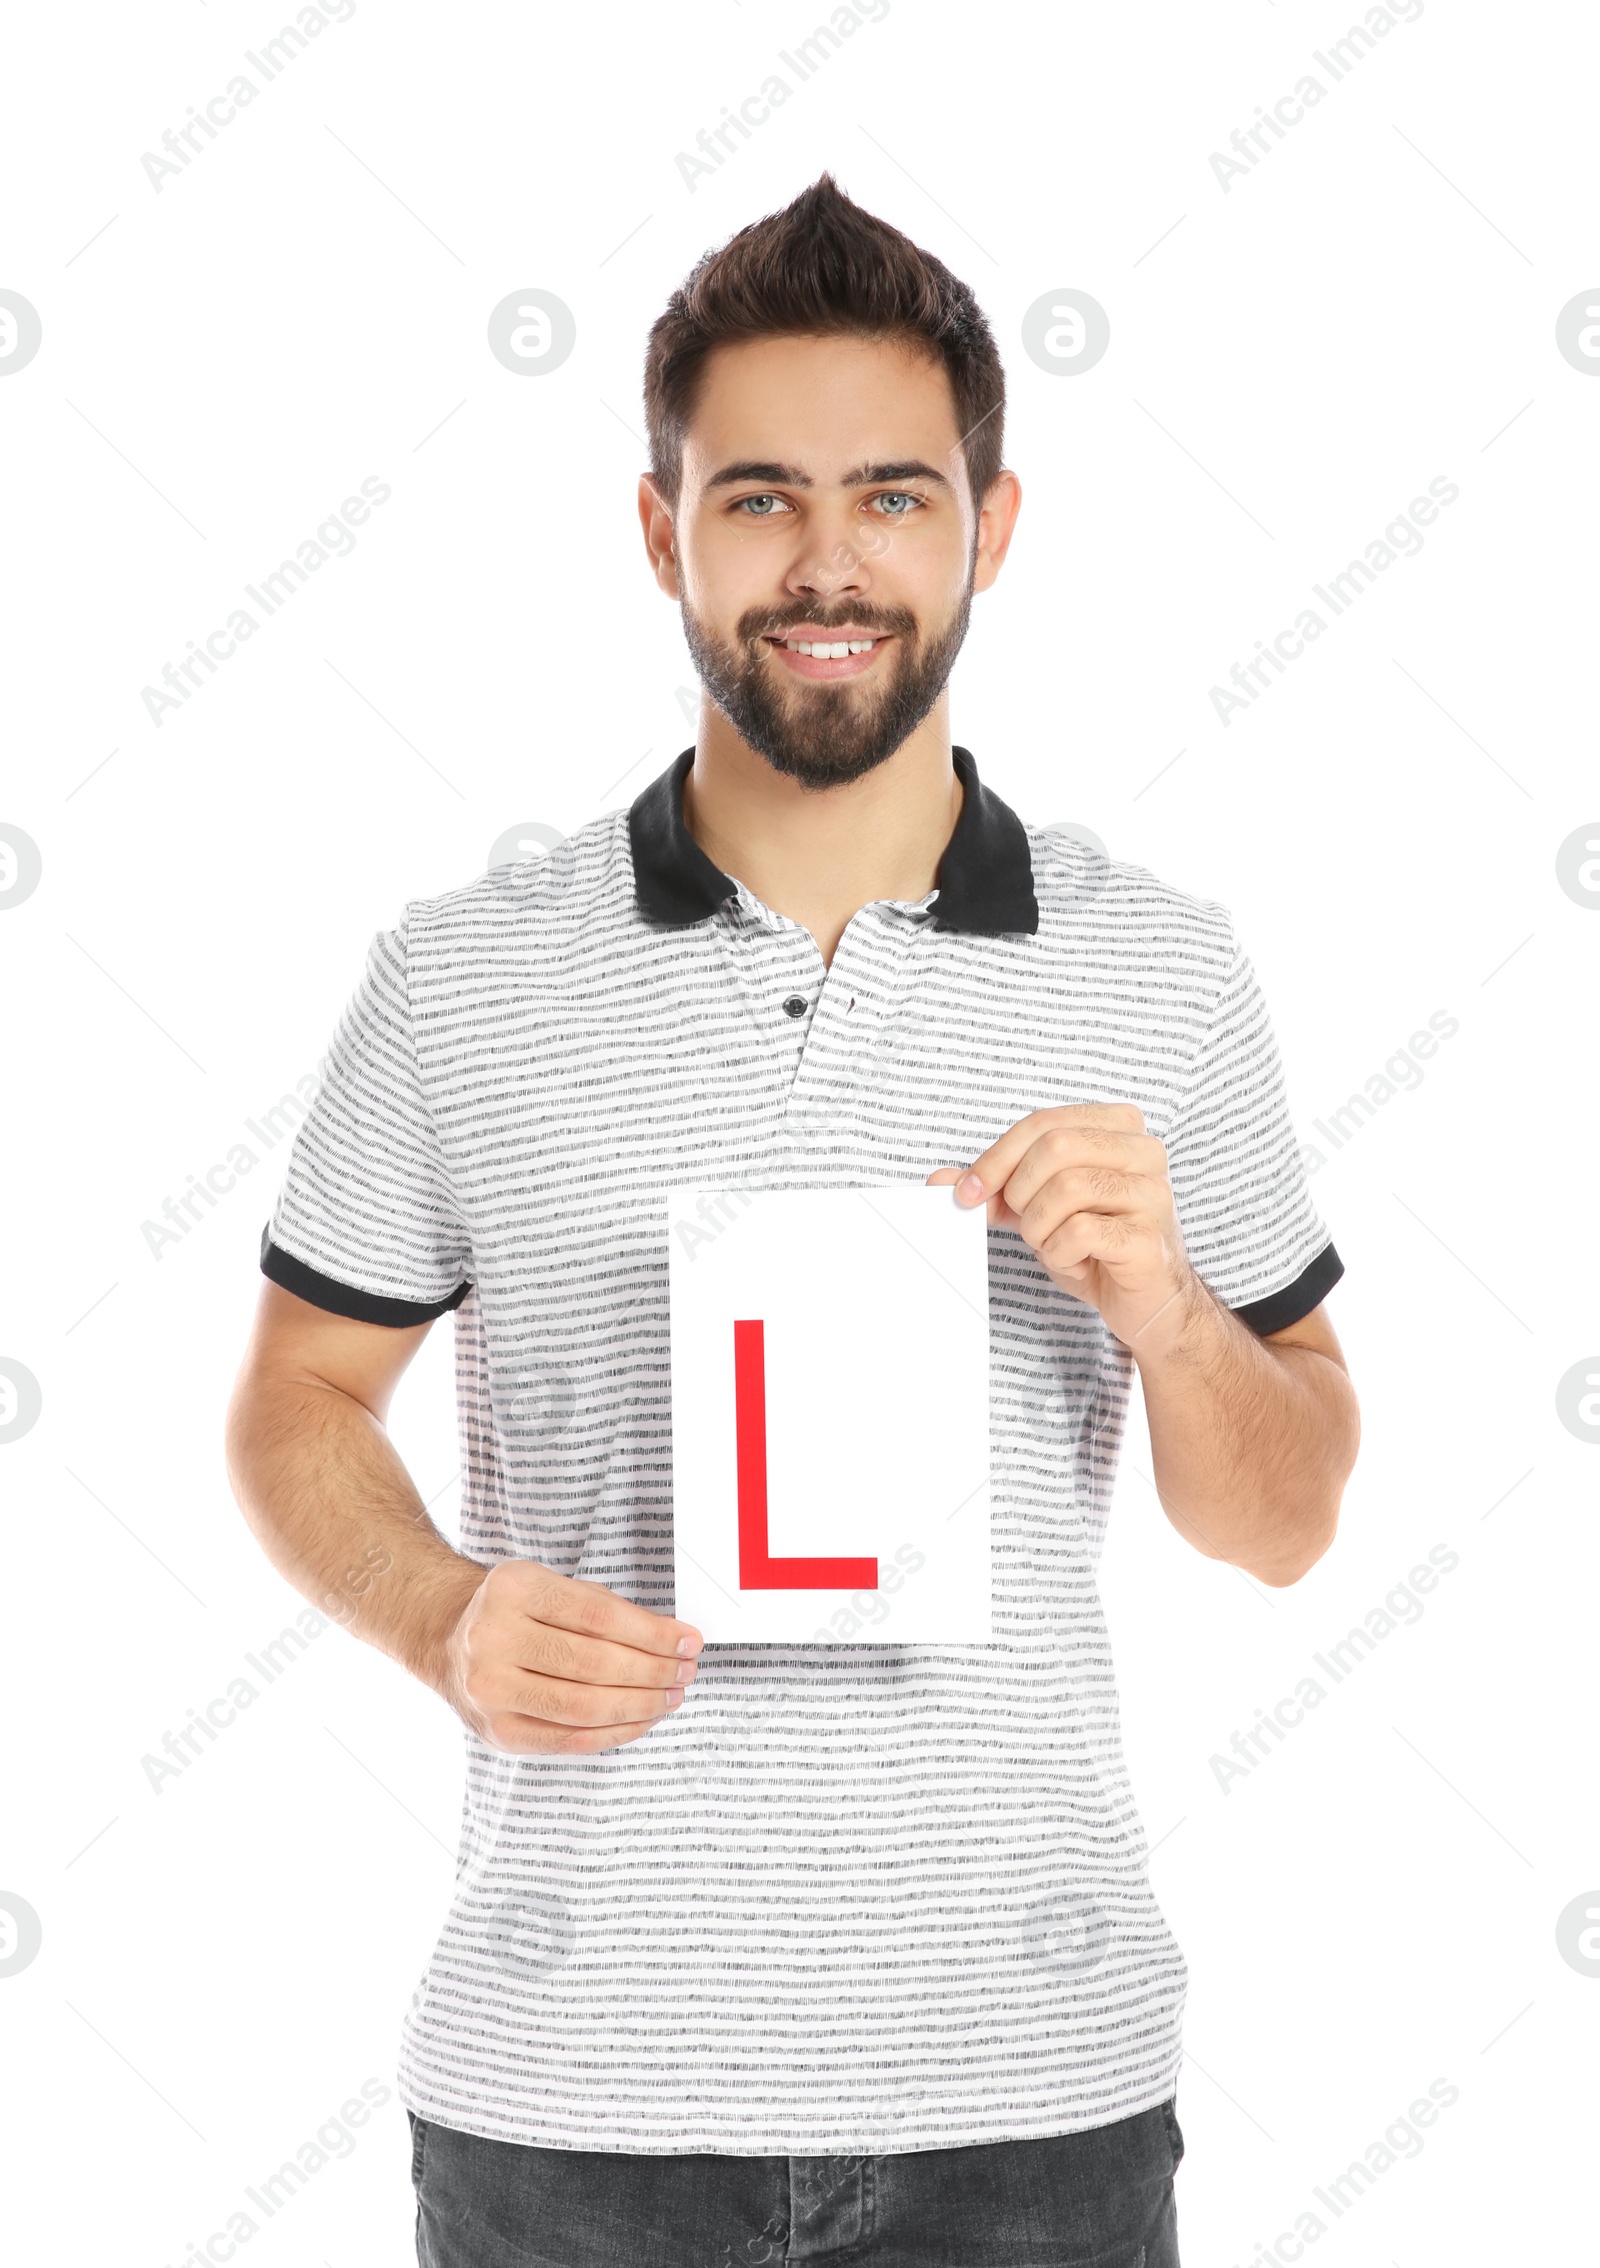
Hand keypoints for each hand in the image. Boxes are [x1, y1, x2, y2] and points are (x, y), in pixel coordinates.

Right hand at [437, 1560, 703, 1754]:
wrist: (449, 1640)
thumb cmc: (516, 1612)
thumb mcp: (553, 1588)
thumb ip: (607, 1610)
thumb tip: (674, 1641)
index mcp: (513, 1588)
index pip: (598, 1616)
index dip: (652, 1633)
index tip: (688, 1641)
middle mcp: (493, 1637)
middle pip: (593, 1663)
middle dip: (652, 1671)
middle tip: (685, 1672)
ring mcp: (490, 1689)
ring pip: (583, 1707)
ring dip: (639, 1705)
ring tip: (669, 1697)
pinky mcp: (498, 1732)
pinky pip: (569, 1740)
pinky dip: (614, 1733)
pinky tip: (641, 1721)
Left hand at [927, 1103, 1200, 1354]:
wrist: (1147, 1302)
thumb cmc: (1096, 1247)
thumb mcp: (1040, 1209)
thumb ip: (996, 1190)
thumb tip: (941, 1181)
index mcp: (1119, 1129)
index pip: (1044, 1122)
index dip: (997, 1156)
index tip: (969, 1191)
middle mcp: (1144, 1152)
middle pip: (1056, 1145)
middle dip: (1019, 1189)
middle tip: (1021, 1220)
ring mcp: (1152, 1194)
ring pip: (1068, 1187)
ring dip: (1039, 1225)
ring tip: (1051, 1242)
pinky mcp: (1148, 1238)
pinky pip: (1080, 1232)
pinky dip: (1060, 1252)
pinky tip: (1074, 1261)